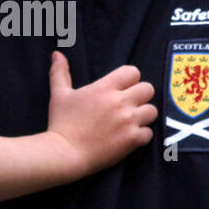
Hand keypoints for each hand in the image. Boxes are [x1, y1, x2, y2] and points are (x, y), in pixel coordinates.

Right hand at [47, 51, 156, 174]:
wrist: (65, 154)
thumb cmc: (61, 123)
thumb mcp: (59, 95)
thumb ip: (60, 72)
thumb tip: (57, 54)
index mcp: (104, 88)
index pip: (133, 72)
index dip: (129, 79)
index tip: (122, 88)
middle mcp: (120, 102)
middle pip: (148, 89)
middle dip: (140, 96)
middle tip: (129, 105)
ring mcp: (128, 121)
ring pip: (152, 111)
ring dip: (143, 116)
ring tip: (131, 121)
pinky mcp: (132, 139)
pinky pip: (149, 133)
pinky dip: (141, 136)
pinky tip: (129, 137)